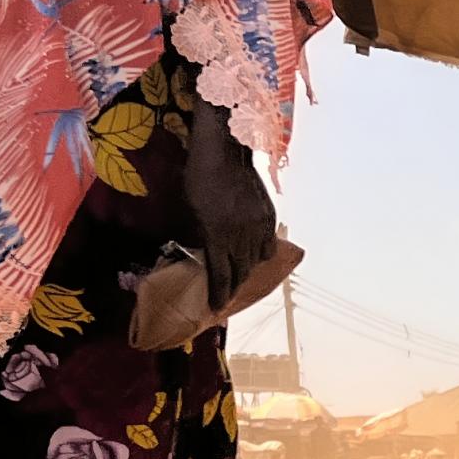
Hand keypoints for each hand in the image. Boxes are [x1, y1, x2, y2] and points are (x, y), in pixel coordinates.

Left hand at [184, 102, 275, 306]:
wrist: (226, 150)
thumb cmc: (198, 176)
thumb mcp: (189, 209)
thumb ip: (199, 234)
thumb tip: (204, 252)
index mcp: (217, 235)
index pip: (221, 276)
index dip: (219, 295)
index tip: (216, 308)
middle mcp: (241, 235)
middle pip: (240, 273)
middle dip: (232, 288)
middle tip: (226, 296)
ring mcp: (258, 226)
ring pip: (256, 261)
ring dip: (247, 272)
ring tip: (239, 277)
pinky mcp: (268, 216)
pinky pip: (268, 245)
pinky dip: (261, 254)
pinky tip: (254, 254)